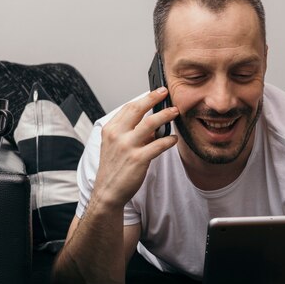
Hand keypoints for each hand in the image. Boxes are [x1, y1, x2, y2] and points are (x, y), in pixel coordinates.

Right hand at [93, 87, 178, 207]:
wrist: (108, 192)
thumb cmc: (113, 169)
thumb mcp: (115, 146)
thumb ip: (131, 133)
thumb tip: (153, 125)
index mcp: (110, 130)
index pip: (128, 107)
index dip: (143, 98)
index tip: (155, 91)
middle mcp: (117, 135)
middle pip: (138, 109)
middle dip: (153, 98)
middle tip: (166, 92)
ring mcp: (127, 147)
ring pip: (150, 124)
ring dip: (165, 115)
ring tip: (175, 112)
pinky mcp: (138, 159)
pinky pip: (158, 145)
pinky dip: (168, 140)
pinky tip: (174, 139)